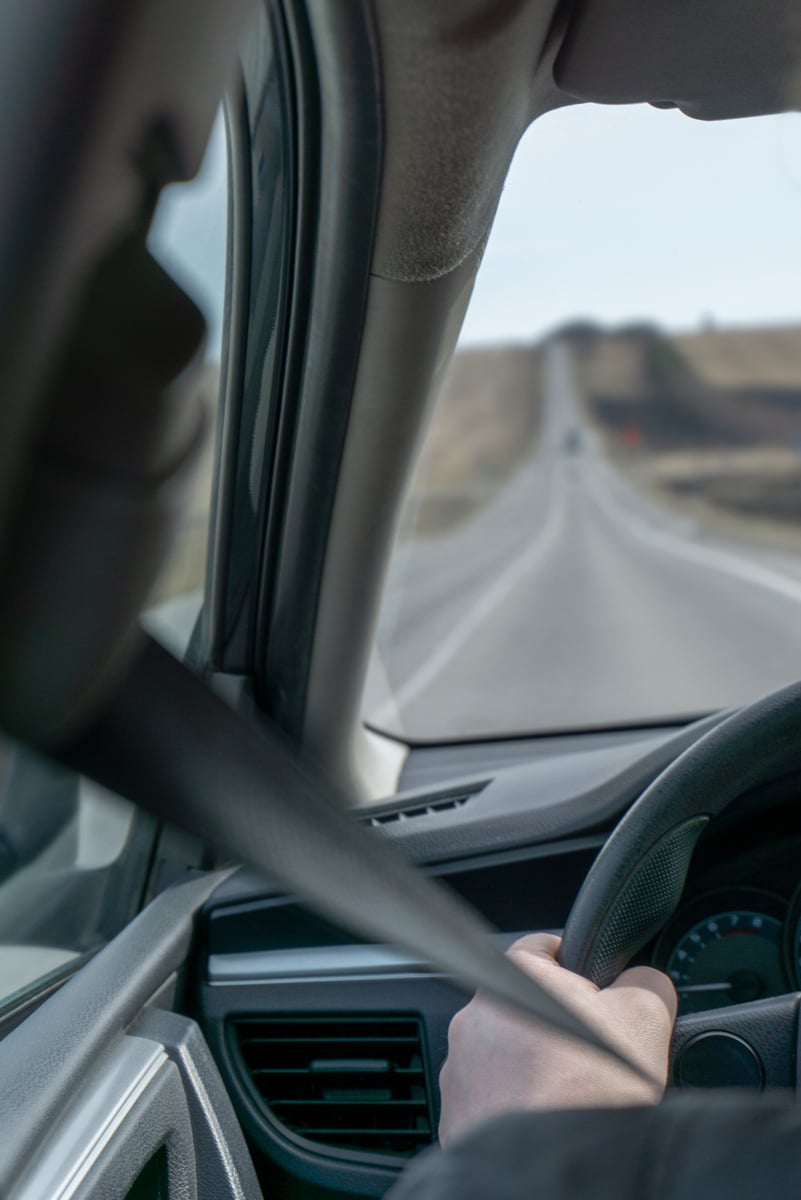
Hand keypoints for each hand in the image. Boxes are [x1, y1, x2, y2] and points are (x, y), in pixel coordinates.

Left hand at [438, 932, 676, 1146]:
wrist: (555, 1178)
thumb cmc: (589, 1094)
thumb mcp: (644, 1017)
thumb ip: (644, 981)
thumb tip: (644, 980)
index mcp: (513, 977)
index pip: (545, 948)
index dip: (581, 970)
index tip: (598, 993)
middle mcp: (474, 1017)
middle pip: (526, 1007)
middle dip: (560, 1028)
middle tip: (594, 1059)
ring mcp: (460, 1069)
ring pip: (506, 1057)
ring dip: (534, 1071)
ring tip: (572, 1097)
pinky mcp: (455, 1116)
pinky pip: (491, 1101)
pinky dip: (518, 1109)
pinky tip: (549, 1122)